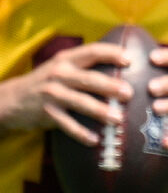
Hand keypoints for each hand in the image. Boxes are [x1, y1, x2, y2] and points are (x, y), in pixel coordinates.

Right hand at [1, 42, 130, 144]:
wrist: (12, 98)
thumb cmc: (49, 82)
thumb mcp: (63, 67)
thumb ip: (86, 66)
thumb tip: (125, 69)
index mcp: (67, 60)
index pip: (92, 51)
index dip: (111, 54)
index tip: (130, 60)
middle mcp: (59, 74)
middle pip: (89, 79)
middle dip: (110, 86)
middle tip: (129, 93)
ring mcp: (52, 94)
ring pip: (80, 102)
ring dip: (100, 111)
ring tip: (118, 118)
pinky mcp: (47, 113)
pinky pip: (67, 125)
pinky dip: (81, 133)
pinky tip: (95, 140)